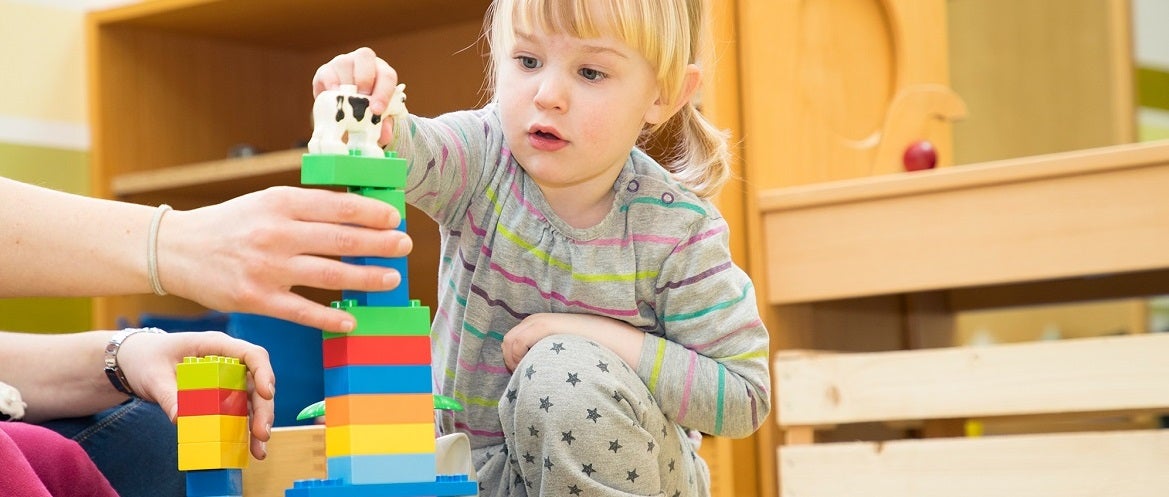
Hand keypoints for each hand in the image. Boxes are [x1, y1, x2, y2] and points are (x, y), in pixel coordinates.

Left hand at [116, 331, 275, 459]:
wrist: (137, 361)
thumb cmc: (147, 360)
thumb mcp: (154, 377)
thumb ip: (168, 396)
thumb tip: (180, 418)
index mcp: (216, 346)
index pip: (252, 354)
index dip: (264, 372)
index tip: (266, 394)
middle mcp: (229, 361)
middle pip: (256, 382)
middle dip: (263, 408)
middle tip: (261, 434)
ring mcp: (227, 378)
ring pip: (252, 399)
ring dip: (258, 422)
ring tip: (259, 449)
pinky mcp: (222, 394)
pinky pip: (240, 410)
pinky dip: (245, 428)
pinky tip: (249, 448)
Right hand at [158, 186, 412, 331]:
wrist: (176, 249)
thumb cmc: (230, 224)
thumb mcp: (266, 202)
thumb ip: (306, 207)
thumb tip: (356, 211)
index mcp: (280, 202)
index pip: (337, 206)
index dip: (371, 212)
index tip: (395, 217)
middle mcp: (276, 233)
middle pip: (340, 239)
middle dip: (379, 243)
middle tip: (405, 246)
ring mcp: (267, 267)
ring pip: (329, 274)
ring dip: (366, 277)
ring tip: (390, 278)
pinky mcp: (256, 298)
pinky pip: (302, 310)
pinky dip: (330, 316)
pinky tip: (351, 320)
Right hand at [313, 47, 398, 145]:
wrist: (347, 106)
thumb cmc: (367, 107)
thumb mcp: (377, 116)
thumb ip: (383, 124)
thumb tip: (385, 135)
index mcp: (381, 72)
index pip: (387, 75)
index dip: (383, 92)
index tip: (377, 111)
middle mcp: (363, 62)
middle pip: (365, 56)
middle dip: (364, 79)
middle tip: (362, 100)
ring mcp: (343, 63)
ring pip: (344, 63)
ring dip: (345, 84)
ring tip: (345, 102)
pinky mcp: (325, 71)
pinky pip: (326, 73)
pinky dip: (329, 85)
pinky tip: (332, 97)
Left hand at [502, 313, 645, 371]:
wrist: (614, 343)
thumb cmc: (595, 353)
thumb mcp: (567, 353)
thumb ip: (550, 358)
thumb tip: (536, 377)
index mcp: (541, 325)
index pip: (513, 343)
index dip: (514, 361)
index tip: (526, 378)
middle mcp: (537, 320)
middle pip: (508, 342)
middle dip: (511, 361)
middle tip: (526, 379)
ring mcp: (539, 321)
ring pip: (509, 342)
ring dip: (514, 361)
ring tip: (531, 376)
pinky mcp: (544, 325)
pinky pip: (517, 343)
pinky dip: (518, 358)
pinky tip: (534, 369)